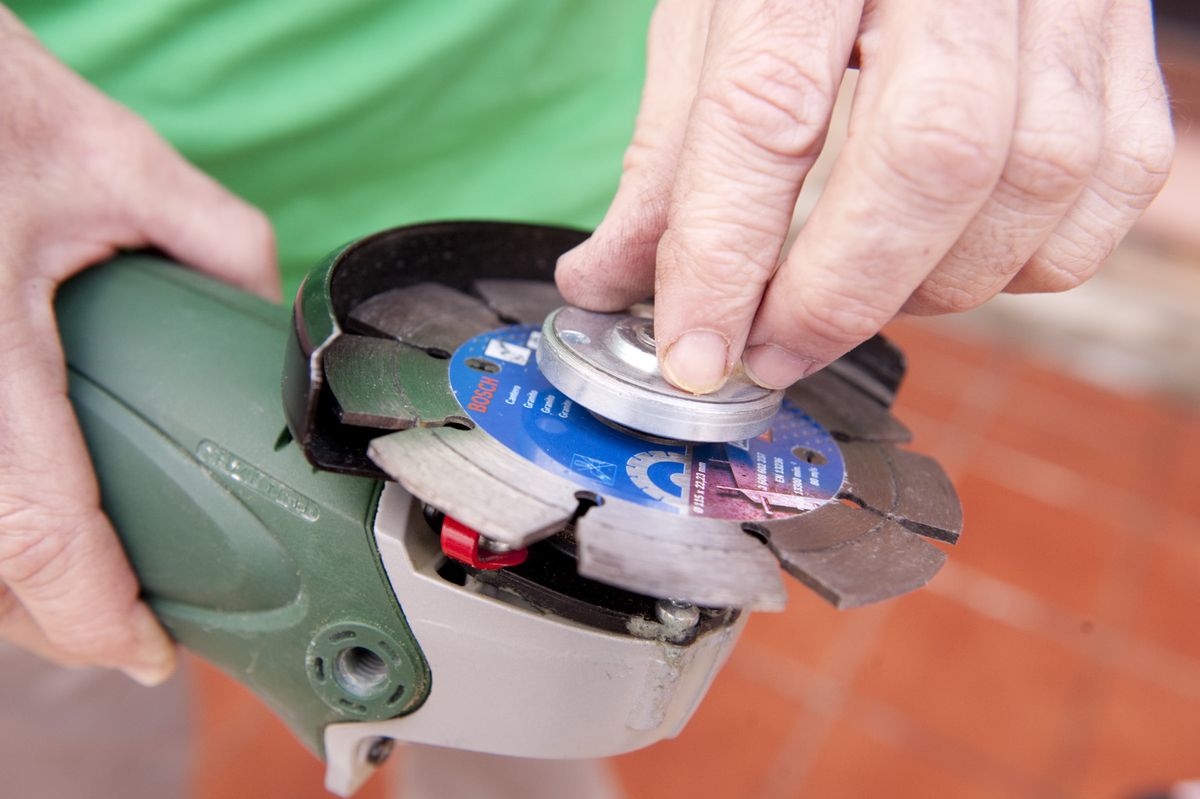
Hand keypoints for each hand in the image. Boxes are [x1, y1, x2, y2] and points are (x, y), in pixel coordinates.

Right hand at [0, 9, 277, 683]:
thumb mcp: (117, 158)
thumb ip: (215, 236)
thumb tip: (269, 311)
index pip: (34, 527)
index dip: (92, 614)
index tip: (145, 652)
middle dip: (52, 619)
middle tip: (126, 623)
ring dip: (5, 586)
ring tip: (75, 589)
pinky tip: (19, 524)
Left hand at [556, 0, 1173, 391]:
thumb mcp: (714, 14)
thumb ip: (673, 148)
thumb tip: (618, 280)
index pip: (769, 113)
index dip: (726, 258)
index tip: (696, 354)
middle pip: (932, 158)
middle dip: (841, 295)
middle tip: (774, 350)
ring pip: (1032, 183)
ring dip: (930, 286)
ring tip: (853, 295)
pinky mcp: (1127, 40)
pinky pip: (1106, 186)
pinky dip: (1026, 259)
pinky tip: (948, 256)